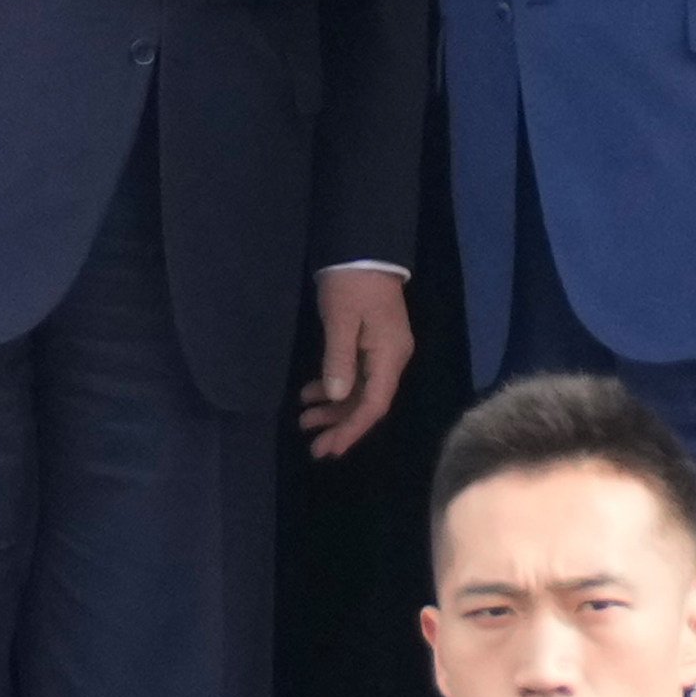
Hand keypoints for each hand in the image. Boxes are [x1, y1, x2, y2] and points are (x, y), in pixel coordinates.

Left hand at [297, 266, 415, 458]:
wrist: (363, 248)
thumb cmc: (352, 284)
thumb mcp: (341, 320)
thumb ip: (338, 360)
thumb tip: (337, 397)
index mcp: (389, 356)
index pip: (374, 404)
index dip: (352, 429)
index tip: (330, 448)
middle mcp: (391, 359)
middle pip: (368, 402)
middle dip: (340, 425)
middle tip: (313, 446)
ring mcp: (382, 351)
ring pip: (360, 391)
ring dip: (334, 408)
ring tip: (304, 420)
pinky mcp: (371, 343)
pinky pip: (355, 376)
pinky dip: (334, 388)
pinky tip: (311, 393)